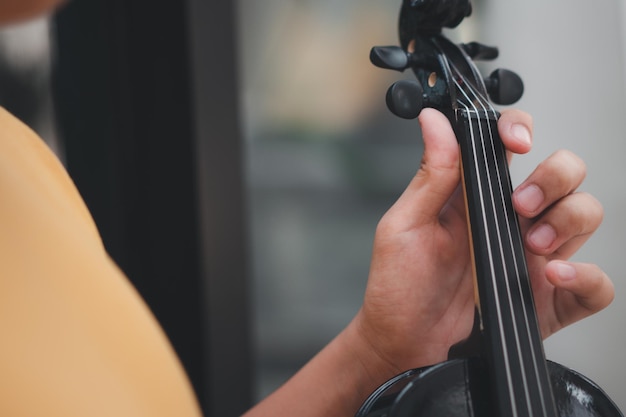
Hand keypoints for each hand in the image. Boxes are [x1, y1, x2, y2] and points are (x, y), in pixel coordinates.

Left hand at [352, 108, 613, 375]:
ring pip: (584, 215)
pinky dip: (587, 277)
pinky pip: (593, 284)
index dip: (520, 131)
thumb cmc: (398, 286)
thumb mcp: (405, 225)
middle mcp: (508, 219)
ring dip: (567, 221)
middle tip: (520, 204)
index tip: (517, 142)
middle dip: (554, 178)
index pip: (510, 146)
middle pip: (563, 174)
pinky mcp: (546, 297)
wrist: (403, 344)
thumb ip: (429, 174)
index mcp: (474, 195)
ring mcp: (530, 256)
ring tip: (532, 244)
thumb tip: (434, 121)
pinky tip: (554, 277)